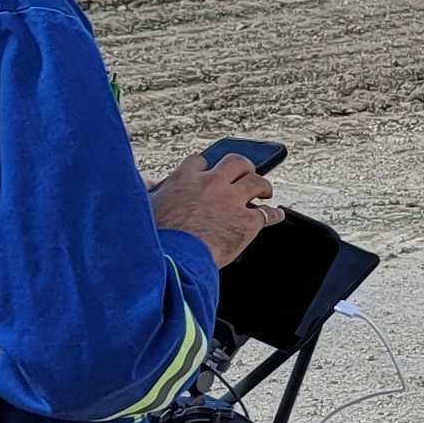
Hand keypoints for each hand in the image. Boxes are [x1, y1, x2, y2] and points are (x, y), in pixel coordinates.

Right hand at [149, 148, 281, 267]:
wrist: (174, 261)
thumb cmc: (158, 239)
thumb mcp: (148, 208)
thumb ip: (150, 192)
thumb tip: (146, 183)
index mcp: (185, 179)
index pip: (200, 161)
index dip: (207, 166)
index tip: (210, 171)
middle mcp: (212, 183)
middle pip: (236, 162)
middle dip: (243, 167)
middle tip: (246, 173)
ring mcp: (232, 201)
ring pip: (256, 182)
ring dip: (263, 186)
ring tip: (264, 191)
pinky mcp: (247, 221)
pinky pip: (267, 213)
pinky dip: (274, 214)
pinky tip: (277, 214)